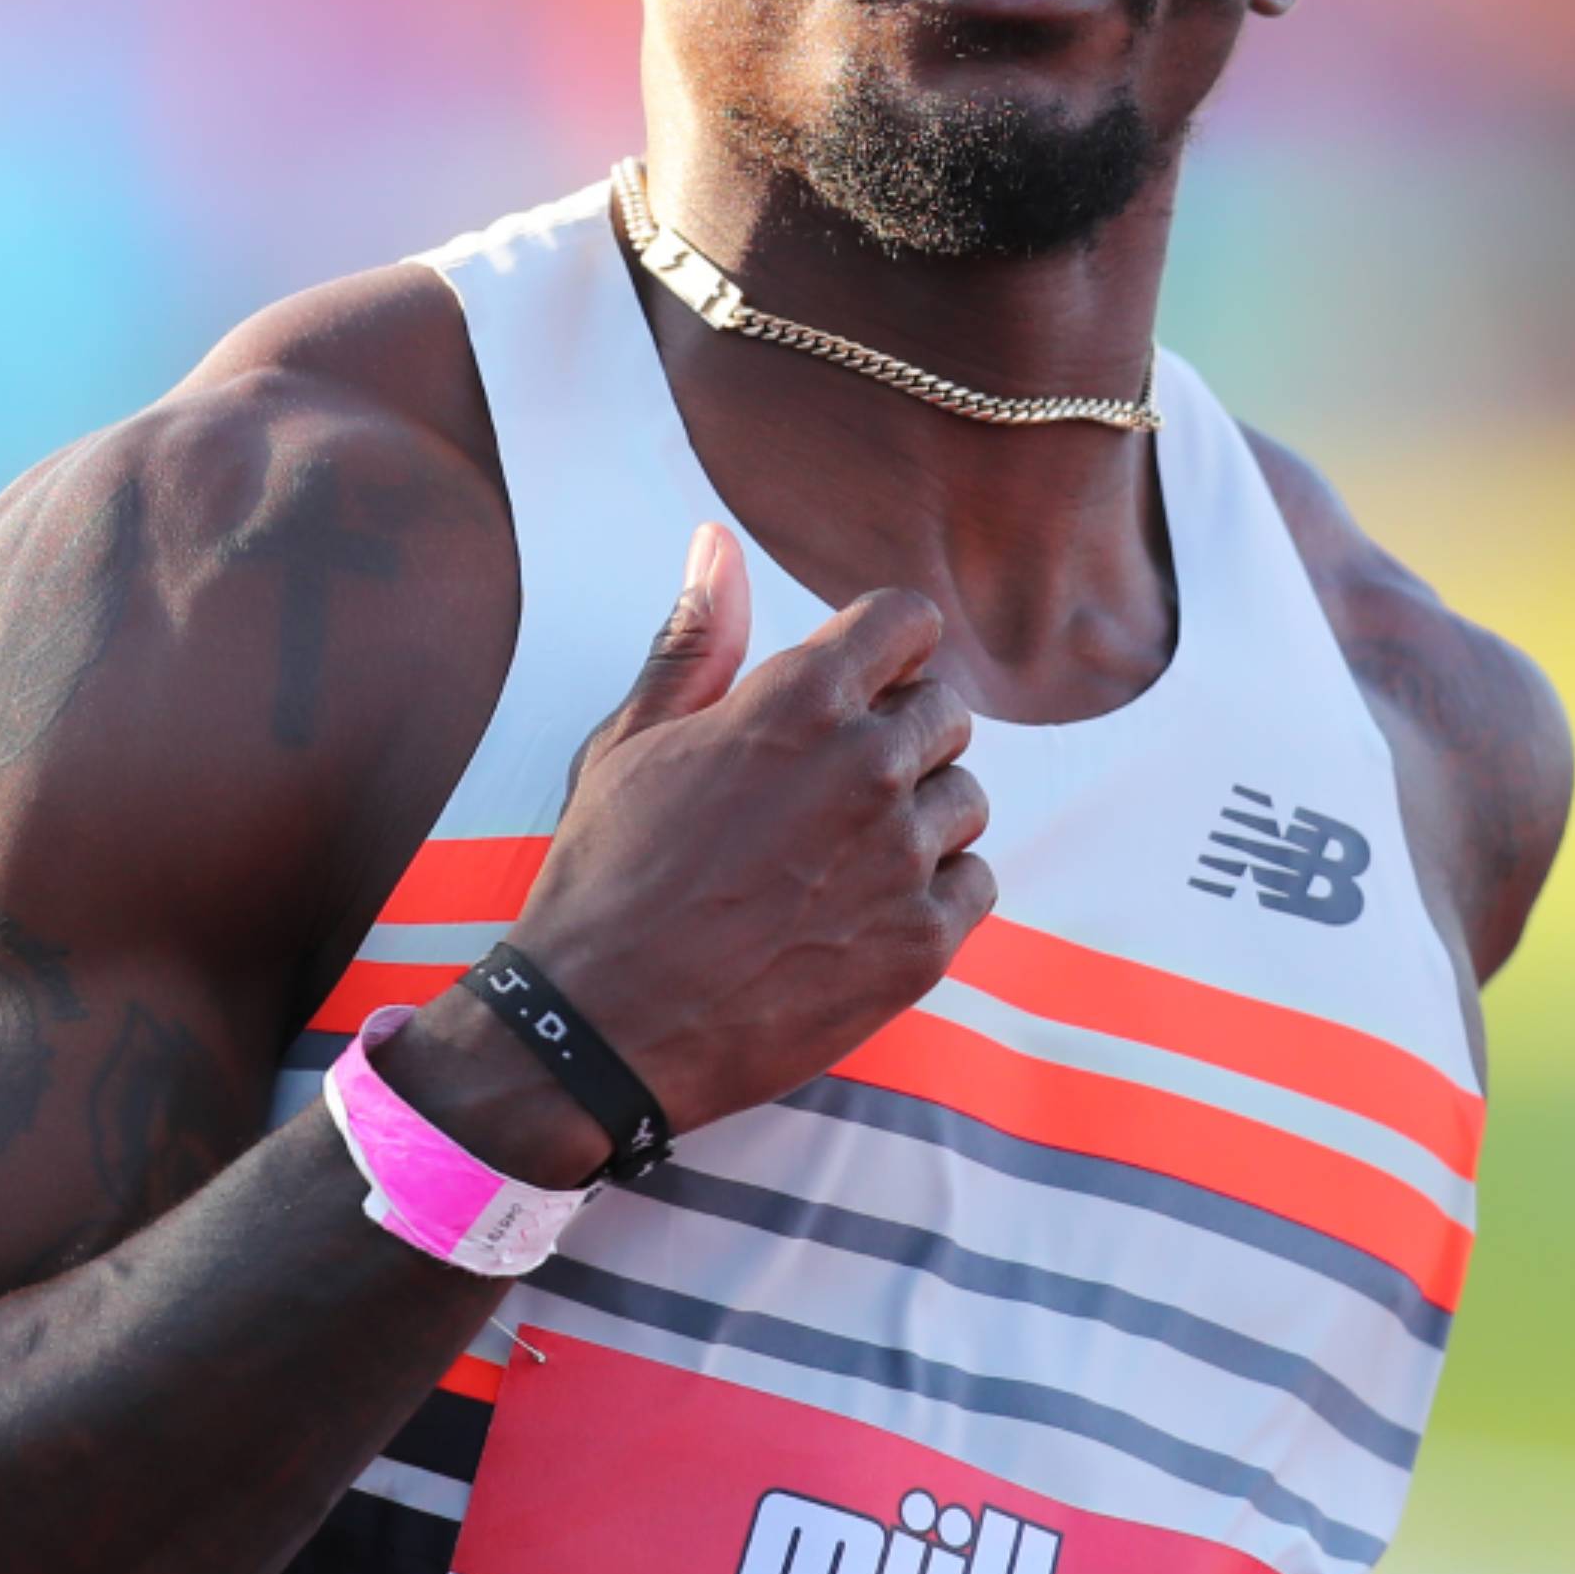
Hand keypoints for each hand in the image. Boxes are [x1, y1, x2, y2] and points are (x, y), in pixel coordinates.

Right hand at [390, 524, 990, 1173]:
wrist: (599, 1032)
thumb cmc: (604, 878)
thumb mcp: (631, 743)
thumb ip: (695, 639)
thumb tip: (716, 542)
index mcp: (796, 703)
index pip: (908, 622)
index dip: (887, 649)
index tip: (861, 685)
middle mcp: (865, 768)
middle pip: (946, 710)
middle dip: (899, 735)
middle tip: (831, 791)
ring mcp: (901, 859)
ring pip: (966, 800)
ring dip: (920, 817)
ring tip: (840, 859)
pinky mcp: (921, 945)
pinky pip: (975, 885)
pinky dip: (934, 893)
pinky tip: (862, 912)